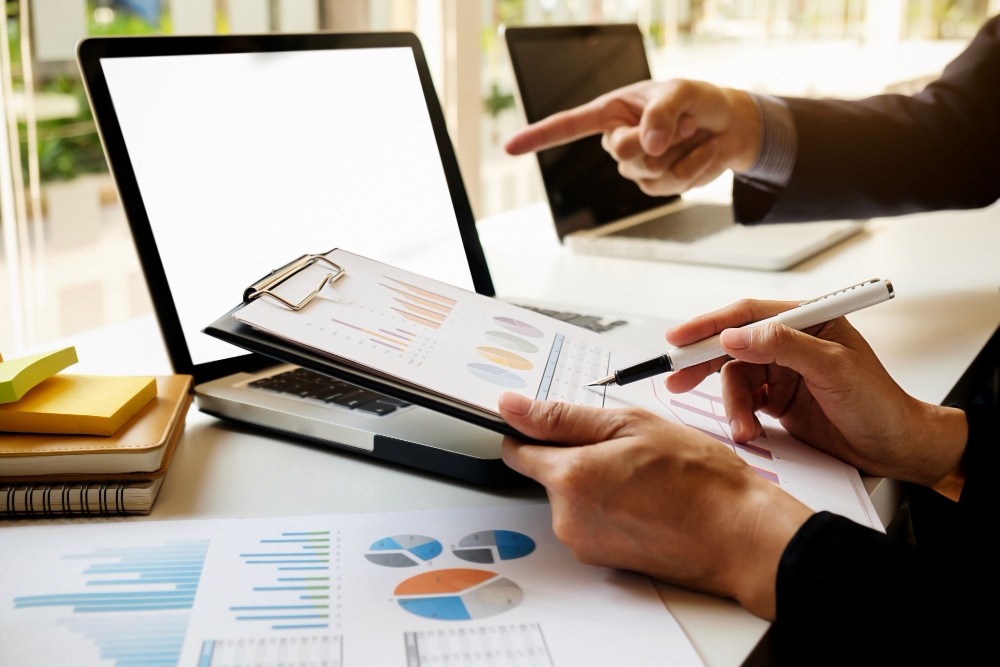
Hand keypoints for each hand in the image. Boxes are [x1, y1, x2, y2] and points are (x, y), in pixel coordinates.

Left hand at [498, 392, 811, 618]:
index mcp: (570, 478)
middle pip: (548, 475)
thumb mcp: (632, 426)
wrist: (740, 536)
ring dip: (595, 482)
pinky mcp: (602, 560)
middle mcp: (567, 518)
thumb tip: (512, 408)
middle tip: (626, 449)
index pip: (516, 451)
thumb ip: (564, 417)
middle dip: (576, 457)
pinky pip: (590, 522)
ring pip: (571, 498)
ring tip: (643, 477)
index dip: (533, 431)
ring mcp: (584, 544)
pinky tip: (646, 500)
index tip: (555, 424)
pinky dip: (610, 507)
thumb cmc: (699, 479)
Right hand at [504, 79, 760, 195]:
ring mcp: (635, 166)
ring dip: (679, 153)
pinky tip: (700, 153)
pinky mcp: (654, 185)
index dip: (539, 136)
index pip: (569, 125)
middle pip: (621, 152)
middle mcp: (617, 139)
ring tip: (691, 134)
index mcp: (612, 111)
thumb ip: (662, 113)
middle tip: (681, 124)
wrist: (728, 127)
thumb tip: (649, 144)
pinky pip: (669, 187)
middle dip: (654, 140)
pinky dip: (693, 168)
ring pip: (648, 172)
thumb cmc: (699, 101)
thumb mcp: (683, 92)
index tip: (511, 148)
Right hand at [665, 300, 967, 497]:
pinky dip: (741, 417)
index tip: (680, 338)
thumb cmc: (879, 404)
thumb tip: (736, 335)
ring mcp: (784, 371)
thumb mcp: (833, 369)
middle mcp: (791, 342)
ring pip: (736, 379)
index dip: (710, 323)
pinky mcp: (778, 398)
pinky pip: (744, 401)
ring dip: (733, 405)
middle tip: (677, 378)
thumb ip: (783, 346)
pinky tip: (750, 430)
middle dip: (704, 363)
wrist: (896, 449)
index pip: (749, 314)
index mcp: (808, 320)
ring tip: (744, 429)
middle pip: (733, 344)